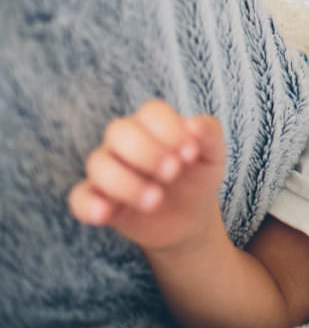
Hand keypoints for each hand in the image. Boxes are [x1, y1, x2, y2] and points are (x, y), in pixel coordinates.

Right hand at [67, 99, 225, 252]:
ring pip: (98, 163)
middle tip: (173, 173)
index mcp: (154, 124)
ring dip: (126, 182)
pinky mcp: (97, 199)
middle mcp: (125, 142)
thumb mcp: (212, 156)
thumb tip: (194, 125)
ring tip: (156, 200)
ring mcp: (108, 170)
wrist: (190, 216)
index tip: (190, 154)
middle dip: (147, 152)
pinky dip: (89, 205)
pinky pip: (79, 197)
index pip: (151, 112)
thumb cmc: (197, 176)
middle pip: (119, 131)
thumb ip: (209, 135)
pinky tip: (107, 213)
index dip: (170, 129)